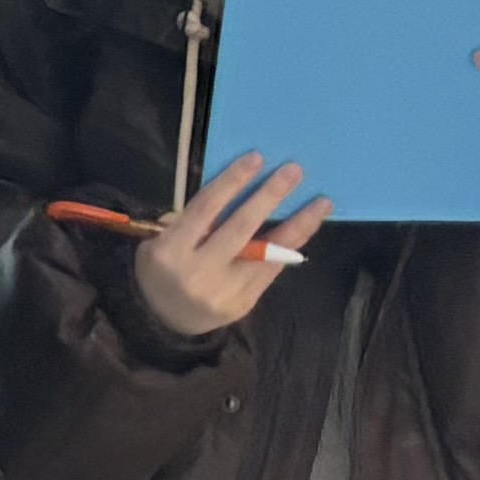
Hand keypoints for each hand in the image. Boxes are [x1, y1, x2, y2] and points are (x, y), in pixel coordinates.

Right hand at [130, 155, 329, 340]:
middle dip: (270, 196)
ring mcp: (225, 289)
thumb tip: (231, 193)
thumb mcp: (157, 242)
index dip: (233, 181)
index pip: (206, 208)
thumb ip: (187, 221)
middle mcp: (199, 271)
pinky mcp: (245, 302)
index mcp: (172, 250)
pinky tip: (307, 227)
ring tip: (322, 203)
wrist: (164, 321)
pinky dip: (291, 247)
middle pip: (241, 226)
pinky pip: (272, 269)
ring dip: (298, 224)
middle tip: (294, 171)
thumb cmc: (161, 270)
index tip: (257, 158)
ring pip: (266, 252)